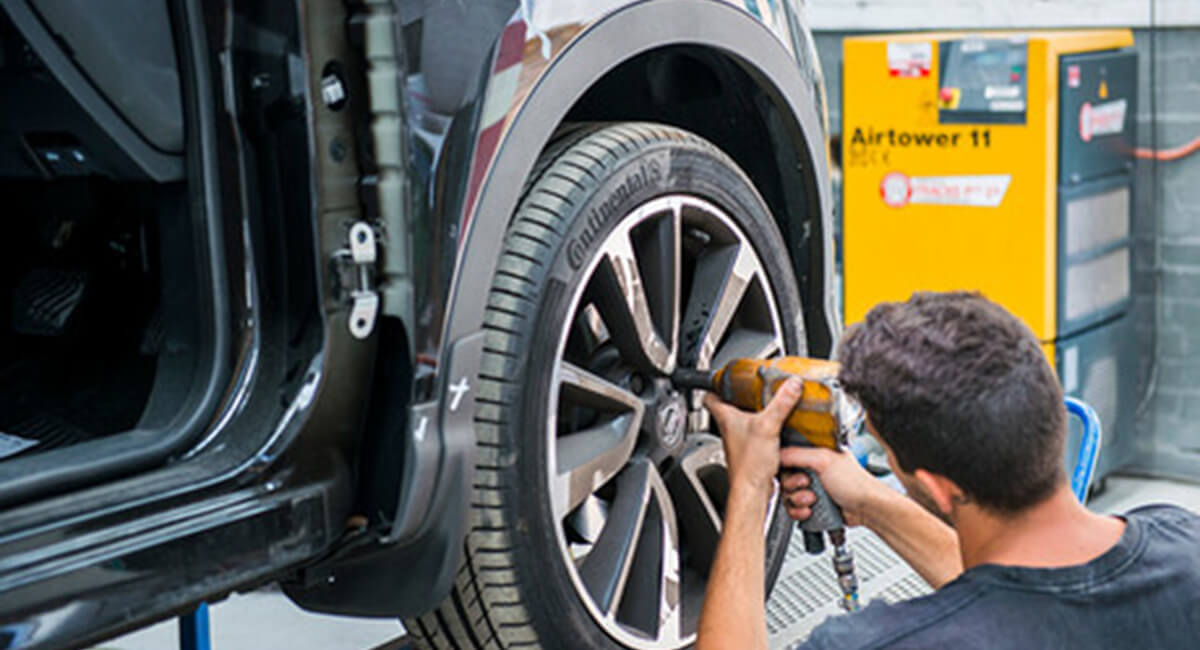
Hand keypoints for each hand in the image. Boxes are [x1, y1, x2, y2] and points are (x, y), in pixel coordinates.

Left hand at [703, 378, 803, 497]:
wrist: (752, 491)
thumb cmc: (749, 464)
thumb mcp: (768, 426)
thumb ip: (781, 403)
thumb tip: (792, 384)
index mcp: (726, 418)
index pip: (710, 396)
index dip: (716, 385)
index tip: (723, 377)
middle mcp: (729, 429)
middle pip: (727, 407)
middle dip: (738, 397)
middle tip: (750, 388)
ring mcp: (739, 441)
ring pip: (741, 422)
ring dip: (752, 413)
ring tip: (765, 404)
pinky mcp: (750, 452)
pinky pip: (754, 435)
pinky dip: (763, 429)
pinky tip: (775, 428)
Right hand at [778, 447, 882, 526]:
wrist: (868, 508)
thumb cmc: (856, 483)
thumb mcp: (824, 460)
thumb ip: (798, 454)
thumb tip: (777, 454)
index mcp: (815, 453)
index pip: (788, 455)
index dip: (784, 464)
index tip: (789, 469)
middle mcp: (812, 470)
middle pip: (784, 477)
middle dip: (792, 485)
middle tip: (806, 484)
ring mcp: (812, 488)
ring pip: (787, 495)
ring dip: (797, 500)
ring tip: (813, 500)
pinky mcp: (812, 505)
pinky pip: (794, 509)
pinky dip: (799, 511)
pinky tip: (811, 510)